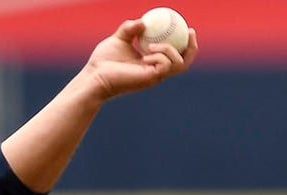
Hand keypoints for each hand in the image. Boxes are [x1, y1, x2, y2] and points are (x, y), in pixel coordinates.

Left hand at [83, 18, 198, 100]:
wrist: (94, 76)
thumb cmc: (103, 61)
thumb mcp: (118, 39)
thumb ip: (130, 29)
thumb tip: (144, 22)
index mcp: (151, 63)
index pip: (174, 55)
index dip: (185, 43)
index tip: (187, 27)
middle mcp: (155, 72)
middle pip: (184, 63)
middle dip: (192, 48)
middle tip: (190, 32)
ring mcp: (154, 77)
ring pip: (179, 64)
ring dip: (170, 50)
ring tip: (152, 45)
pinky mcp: (150, 79)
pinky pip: (165, 65)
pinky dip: (160, 56)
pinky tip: (146, 54)